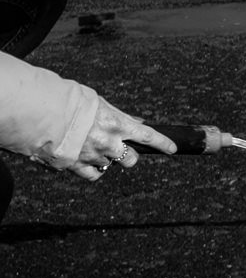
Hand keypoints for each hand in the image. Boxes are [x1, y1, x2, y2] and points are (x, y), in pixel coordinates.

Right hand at [38, 98, 174, 180]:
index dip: (163, 144)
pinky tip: (87, 161)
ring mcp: (92, 155)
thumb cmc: (69, 102)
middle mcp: (108, 142)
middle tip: (117, 146)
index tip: (173, 149)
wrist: (40, 112)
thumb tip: (137, 122)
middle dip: (127, 154)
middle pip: (131, 158)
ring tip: (93, 147)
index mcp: (118, 123)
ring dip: (107, 159)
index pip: (149, 136)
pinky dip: (93, 170)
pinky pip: (93, 175)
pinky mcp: (74, 165)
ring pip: (111, 166)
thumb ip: (119, 115)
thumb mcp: (99, 103)